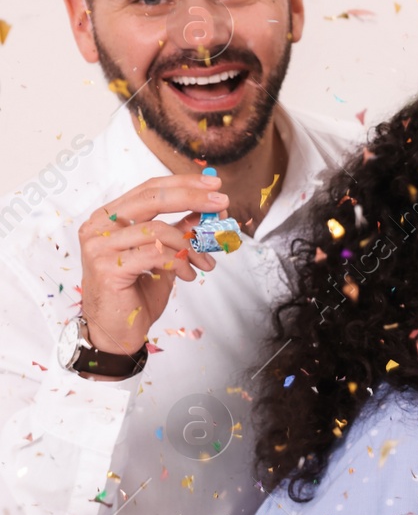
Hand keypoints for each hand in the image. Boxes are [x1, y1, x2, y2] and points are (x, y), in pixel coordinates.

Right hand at [77, 174, 225, 361]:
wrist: (118, 330)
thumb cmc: (138, 291)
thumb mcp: (164, 253)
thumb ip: (179, 229)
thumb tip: (208, 209)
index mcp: (108, 218)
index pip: (148, 189)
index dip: (183, 184)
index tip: (214, 184)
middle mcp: (98, 227)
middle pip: (151, 199)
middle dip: (191, 198)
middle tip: (221, 203)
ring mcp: (99, 247)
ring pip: (157, 230)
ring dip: (190, 245)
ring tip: (205, 263)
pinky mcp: (106, 267)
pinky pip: (155, 254)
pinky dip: (180, 262)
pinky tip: (188, 275)